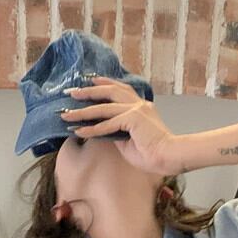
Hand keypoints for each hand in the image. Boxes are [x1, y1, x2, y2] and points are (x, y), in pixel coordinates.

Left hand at [60, 76, 182, 176]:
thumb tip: (103, 130)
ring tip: (68, 113)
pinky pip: (108, 123)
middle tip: (72, 92)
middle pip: (109, 91)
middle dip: (89, 91)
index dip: (104, 83)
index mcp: (142, 107)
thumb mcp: (130, 140)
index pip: (120, 89)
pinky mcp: (134, 119)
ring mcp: (137, 110)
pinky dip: (92, 128)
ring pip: (104, 107)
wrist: (170, 157)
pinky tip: (79, 131)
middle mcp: (139, 104)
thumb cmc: (154, 153)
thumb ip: (117, 132)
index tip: (90, 80)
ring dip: (84, 110)